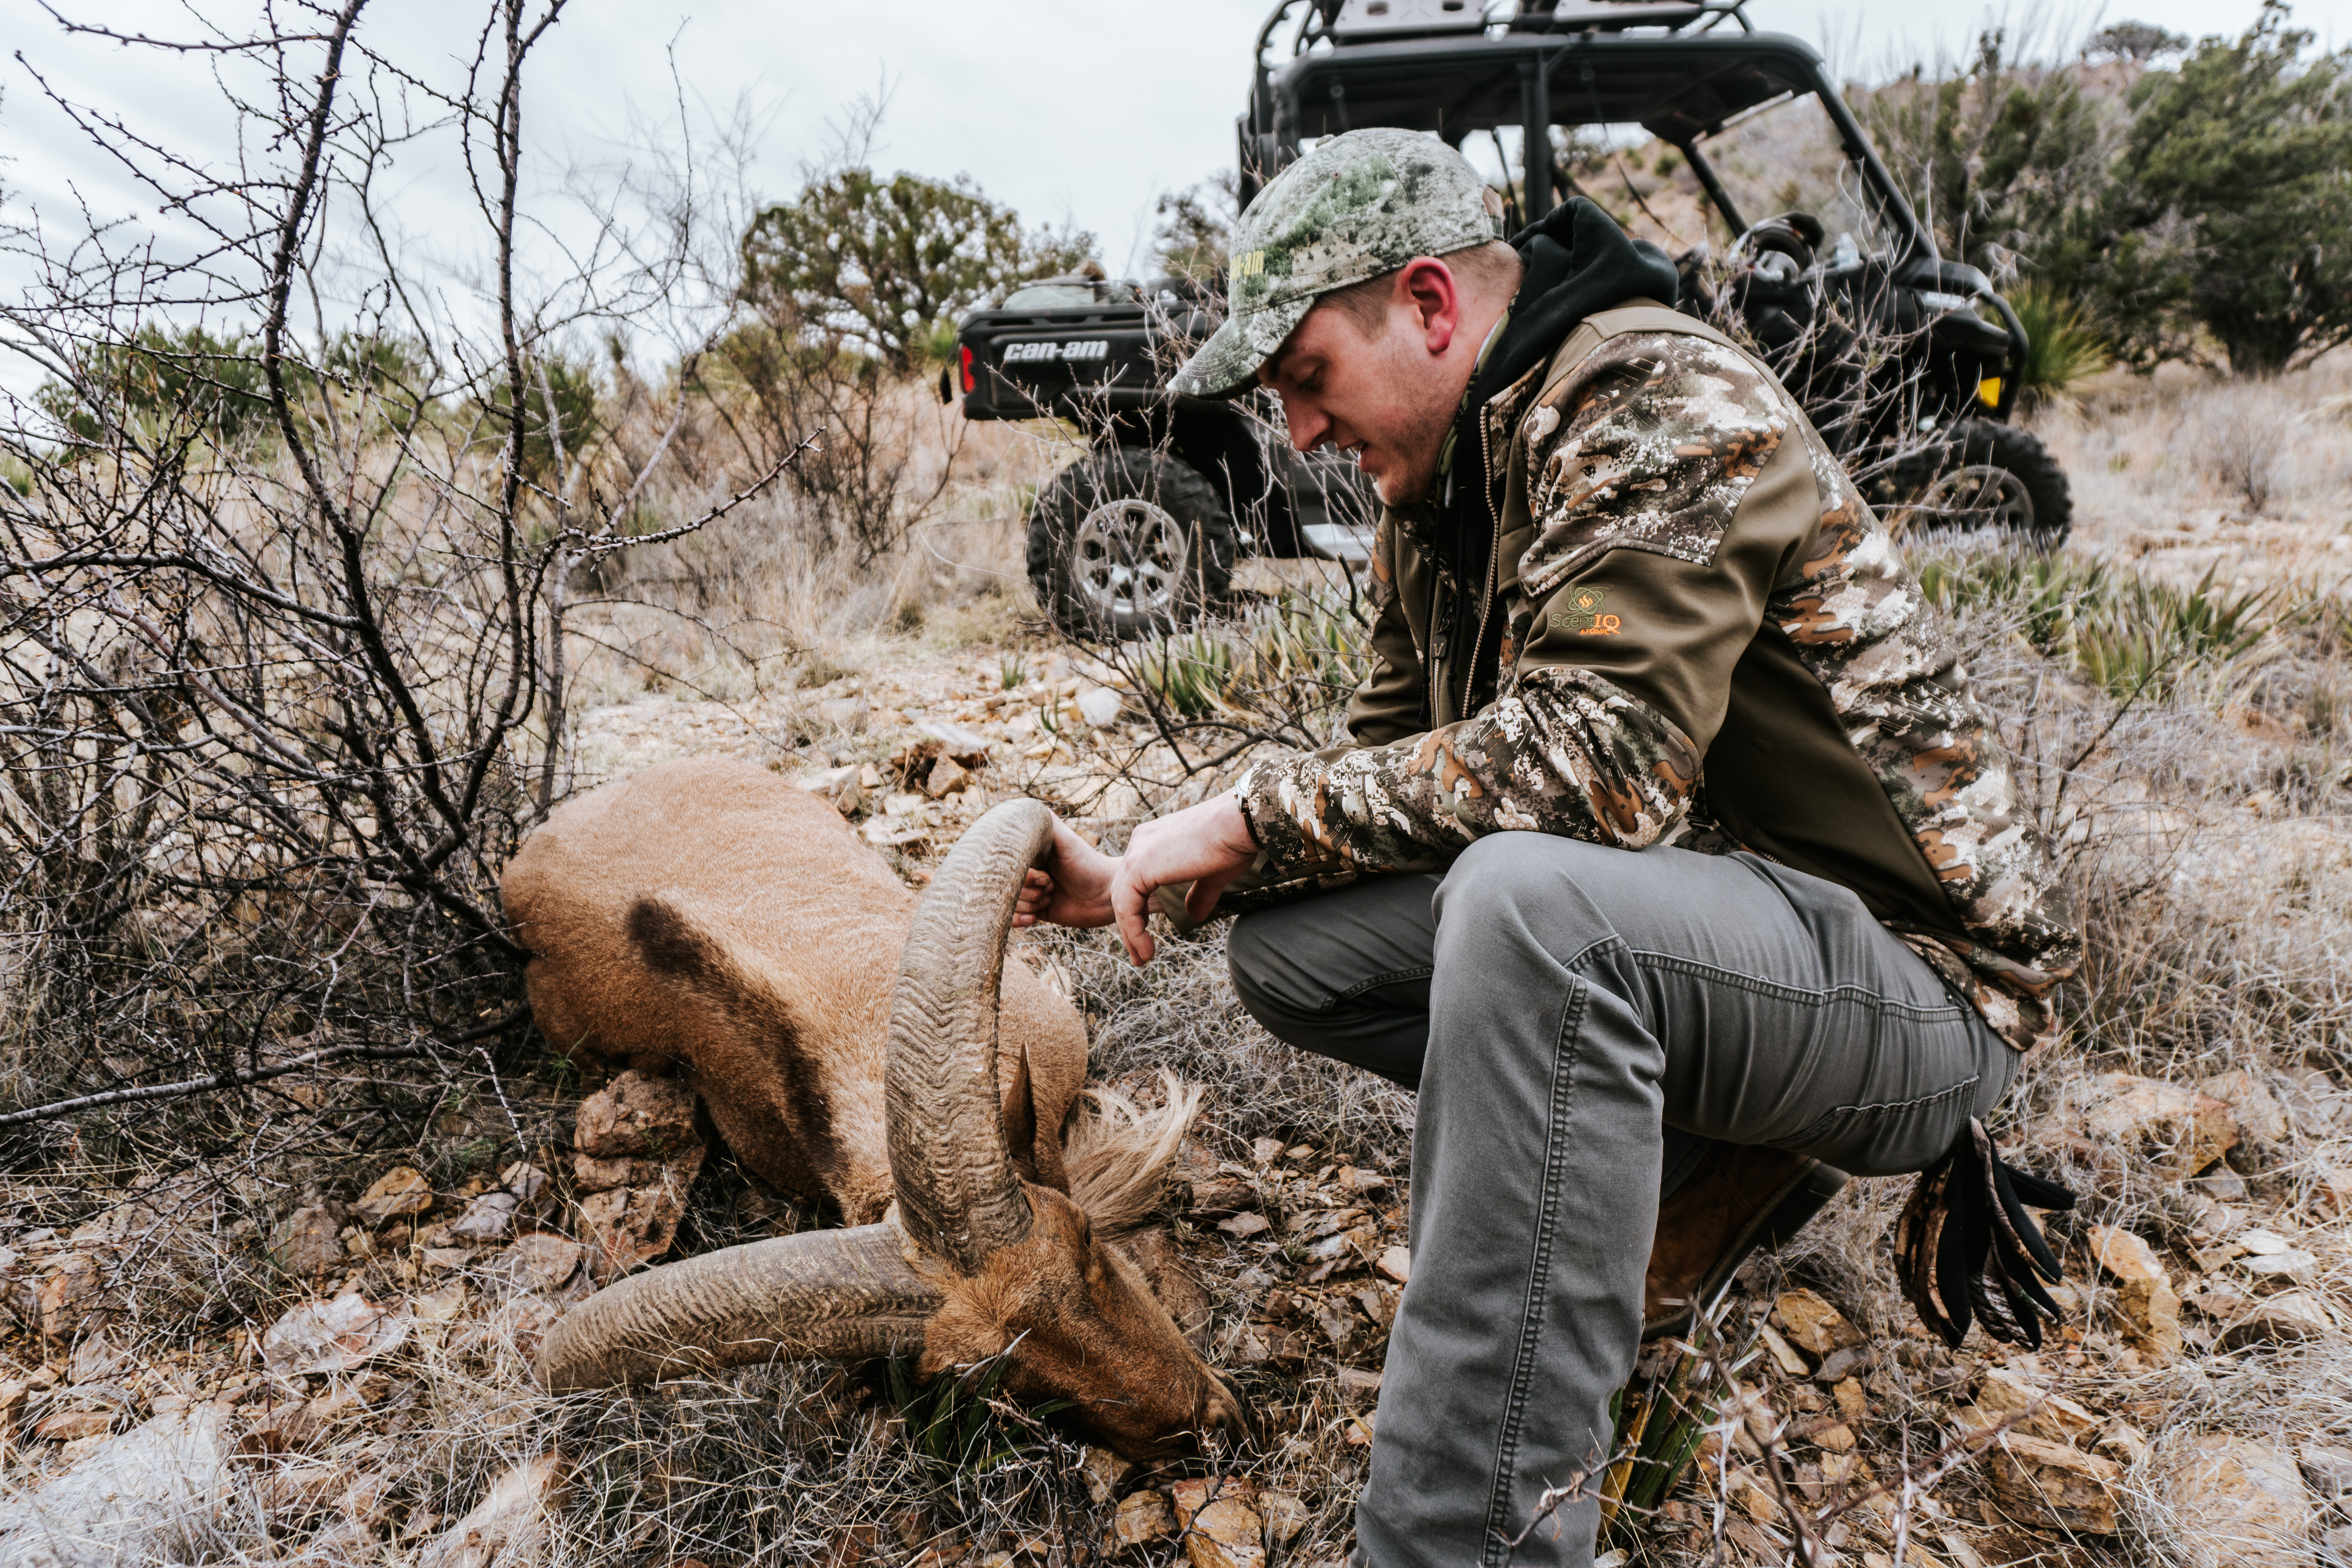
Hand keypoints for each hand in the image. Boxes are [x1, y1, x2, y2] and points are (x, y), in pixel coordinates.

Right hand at [1013, 813, 1117, 929]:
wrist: (1107, 895)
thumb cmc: (1088, 863)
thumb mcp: (1067, 840)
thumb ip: (1046, 823)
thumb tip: (1024, 805)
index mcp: (1030, 854)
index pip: (1005, 864)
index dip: (1023, 873)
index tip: (1044, 874)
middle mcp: (1027, 871)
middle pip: (1004, 885)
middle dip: (1028, 889)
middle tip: (1051, 885)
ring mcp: (1029, 891)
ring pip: (1008, 903)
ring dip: (1030, 903)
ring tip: (1051, 896)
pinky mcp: (1034, 910)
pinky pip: (1012, 918)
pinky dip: (1020, 919)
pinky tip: (1036, 916)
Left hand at [1107, 792, 1259, 965]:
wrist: (1239, 824)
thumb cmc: (1232, 843)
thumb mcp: (1212, 874)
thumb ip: (1198, 894)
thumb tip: (1194, 915)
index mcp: (1152, 842)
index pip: (1135, 882)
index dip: (1139, 912)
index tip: (1147, 939)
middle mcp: (1139, 843)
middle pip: (1124, 893)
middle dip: (1130, 927)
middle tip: (1140, 957)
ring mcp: (1137, 853)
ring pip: (1121, 902)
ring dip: (1131, 935)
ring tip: (1142, 959)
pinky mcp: (1139, 867)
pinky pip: (1126, 907)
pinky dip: (1133, 931)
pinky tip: (1146, 950)